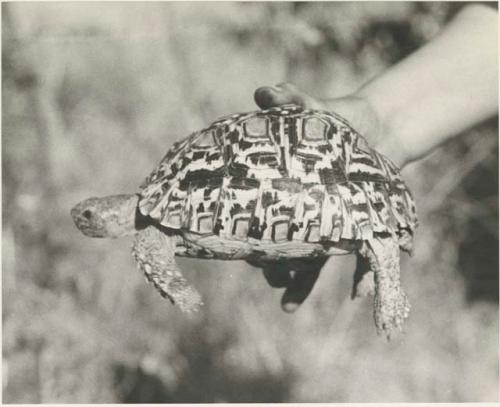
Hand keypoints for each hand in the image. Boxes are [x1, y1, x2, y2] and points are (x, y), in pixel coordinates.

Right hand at [253, 82, 389, 311]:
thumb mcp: (310, 107)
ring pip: (308, 260)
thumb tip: (263, 92)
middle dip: (267, 265)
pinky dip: (358, 276)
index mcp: (280, 190)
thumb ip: (289, 99)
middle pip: (276, 246)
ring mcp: (325, 224)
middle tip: (264, 274)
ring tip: (287, 302)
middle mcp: (298, 213)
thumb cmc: (333, 117)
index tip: (234, 245)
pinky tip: (357, 294)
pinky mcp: (355, 226)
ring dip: (297, 282)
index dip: (242, 233)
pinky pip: (355, 256)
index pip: (253, 217)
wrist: (375, 127)